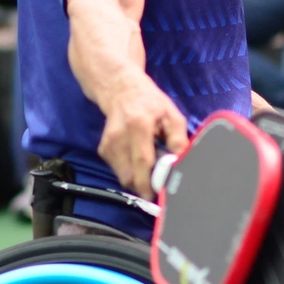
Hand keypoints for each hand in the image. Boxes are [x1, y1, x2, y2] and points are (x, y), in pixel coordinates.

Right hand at [98, 78, 189, 197]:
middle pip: (130, 176)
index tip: (162, 193)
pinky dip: (130, 172)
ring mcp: (108, 144)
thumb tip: (180, 162)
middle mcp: (119, 136)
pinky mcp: (103, 150)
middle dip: (146, 187)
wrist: (120, 89)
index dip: (151, 182)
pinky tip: (138, 159)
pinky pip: (119, 171)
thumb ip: (178, 138)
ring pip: (124, 177)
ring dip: (138, 180)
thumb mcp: (171, 114)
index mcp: (138, 125)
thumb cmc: (150, 102)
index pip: (143, 161)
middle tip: (159, 186)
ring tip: (150, 167)